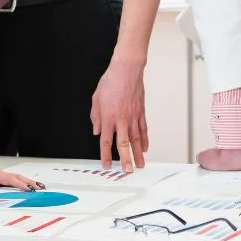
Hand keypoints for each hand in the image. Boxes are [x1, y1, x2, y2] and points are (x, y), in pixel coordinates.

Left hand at [0, 165, 42, 191]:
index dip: (20, 184)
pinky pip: (15, 179)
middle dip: (30, 183)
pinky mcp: (1, 178)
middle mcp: (0, 174)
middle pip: (18, 178)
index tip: (29, 189)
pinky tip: (28, 184)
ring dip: (29, 181)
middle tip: (40, 188)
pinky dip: (24, 181)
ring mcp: (1, 176)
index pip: (10, 180)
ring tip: (40, 186)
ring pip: (18, 178)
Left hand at [90, 58, 148, 172]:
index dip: (105, 155)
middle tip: (128, 171)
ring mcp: (133, 117)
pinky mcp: (141, 112)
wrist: (127, 70)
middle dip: (126, 160)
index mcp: (108, 117)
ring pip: (136, 139)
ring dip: (138, 154)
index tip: (106, 164)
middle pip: (124, 144)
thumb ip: (96, 117)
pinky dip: (144, 139)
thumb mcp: (96, 99)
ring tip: (140, 164)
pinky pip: (143, 129)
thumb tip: (97, 131)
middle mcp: (122, 119)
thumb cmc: (111, 81)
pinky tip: (145, 148)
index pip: (106, 141)